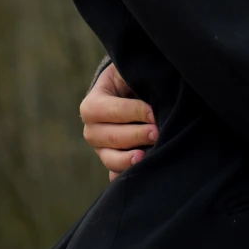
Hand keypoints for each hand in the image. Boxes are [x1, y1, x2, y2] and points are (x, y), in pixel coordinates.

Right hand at [80, 62, 157, 179]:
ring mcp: (100, 149)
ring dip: (128, 159)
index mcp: (92, 105)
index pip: (110, 110)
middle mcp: (91, 130)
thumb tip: (150, 96)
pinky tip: (139, 174)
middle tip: (157, 132)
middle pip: (111, 136)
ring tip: (145, 158)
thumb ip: (134, 79)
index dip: (133, 112)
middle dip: (136, 135)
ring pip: (111, 158)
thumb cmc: (129, 80)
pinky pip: (116, 174)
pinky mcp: (112, 162)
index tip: (154, 113)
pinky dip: (125, 175)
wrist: (127, 94)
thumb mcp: (126, 73)